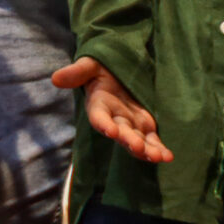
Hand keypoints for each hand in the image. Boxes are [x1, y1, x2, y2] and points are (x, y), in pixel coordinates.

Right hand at [51, 55, 171, 162]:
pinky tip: (168, 157)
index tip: (111, 130)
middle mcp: (113, 120)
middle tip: (138, 147)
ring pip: (137, 142)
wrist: (115, 73)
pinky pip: (151, 141)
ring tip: (160, 157)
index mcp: (98, 105)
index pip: (99, 117)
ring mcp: (129, 125)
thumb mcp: (89, 65)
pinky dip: (159, 149)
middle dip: (129, 141)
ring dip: (147, 151)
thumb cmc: (100, 68)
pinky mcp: (143, 127)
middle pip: (120, 133)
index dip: (104, 124)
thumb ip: (77, 72)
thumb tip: (55, 78)